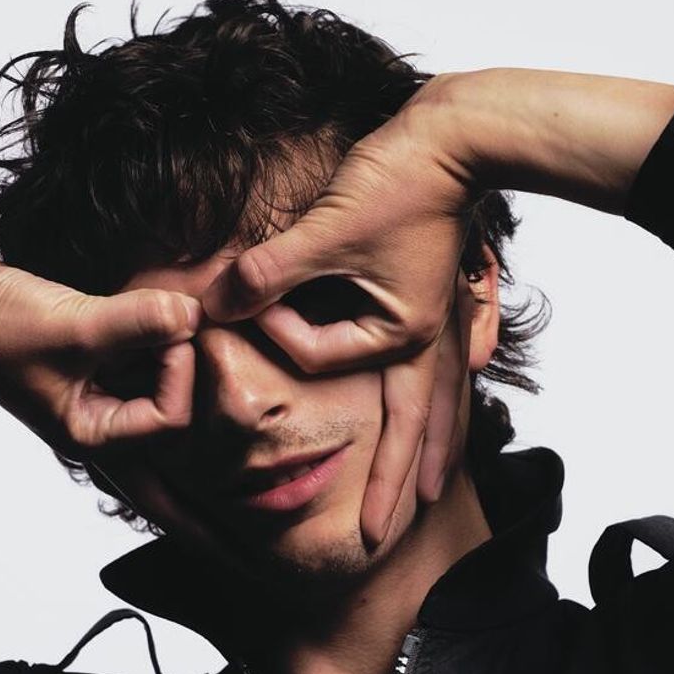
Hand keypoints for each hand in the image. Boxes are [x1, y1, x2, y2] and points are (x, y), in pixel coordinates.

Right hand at [0, 244, 202, 455]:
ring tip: (164, 305)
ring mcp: (96, 388)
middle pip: (173, 400)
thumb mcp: (74, 325)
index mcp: (93, 433)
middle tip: (181, 314)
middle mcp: (99, 418)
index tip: (168, 327)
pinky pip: (138, 349)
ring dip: (165, 339)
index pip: (172, 419)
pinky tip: (147, 301)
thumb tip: (194, 314)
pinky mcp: (92, 357)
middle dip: (180, 358)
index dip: (181, 372)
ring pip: (159, 372)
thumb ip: (139, 321)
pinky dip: (147, 327)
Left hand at [200, 78, 480, 544]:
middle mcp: (425, 338)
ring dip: (433, 450)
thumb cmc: (400, 181)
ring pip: (436, 405)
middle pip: (414, 428)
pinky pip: (440, 370)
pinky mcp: (435, 302)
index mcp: (402, 332)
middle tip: (380, 536)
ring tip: (434, 493)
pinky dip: (442, 400)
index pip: (324, 358)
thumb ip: (271, 272)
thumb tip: (217, 302)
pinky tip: (445, 410)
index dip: (279, 329)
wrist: (456, 136)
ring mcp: (437, 323)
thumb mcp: (327, 231)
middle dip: (399, 484)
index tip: (249, 290)